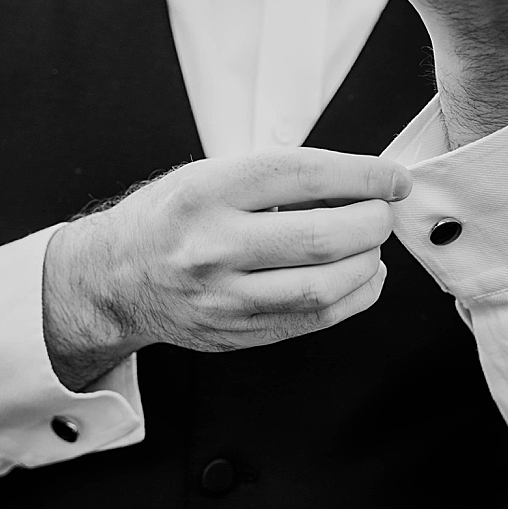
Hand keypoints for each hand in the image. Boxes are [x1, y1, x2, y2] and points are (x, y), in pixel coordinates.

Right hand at [42, 149, 411, 389]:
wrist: (114, 278)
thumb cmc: (171, 218)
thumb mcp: (211, 176)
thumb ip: (280, 178)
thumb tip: (361, 183)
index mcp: (208, 191)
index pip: (304, 176)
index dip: (363, 176)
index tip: (393, 179)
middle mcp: (213, 245)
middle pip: (322, 238)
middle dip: (372, 223)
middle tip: (382, 214)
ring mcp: (224, 296)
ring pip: (324, 286)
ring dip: (367, 263)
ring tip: (370, 245)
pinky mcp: (236, 333)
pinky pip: (314, 318)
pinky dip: (353, 296)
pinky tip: (361, 277)